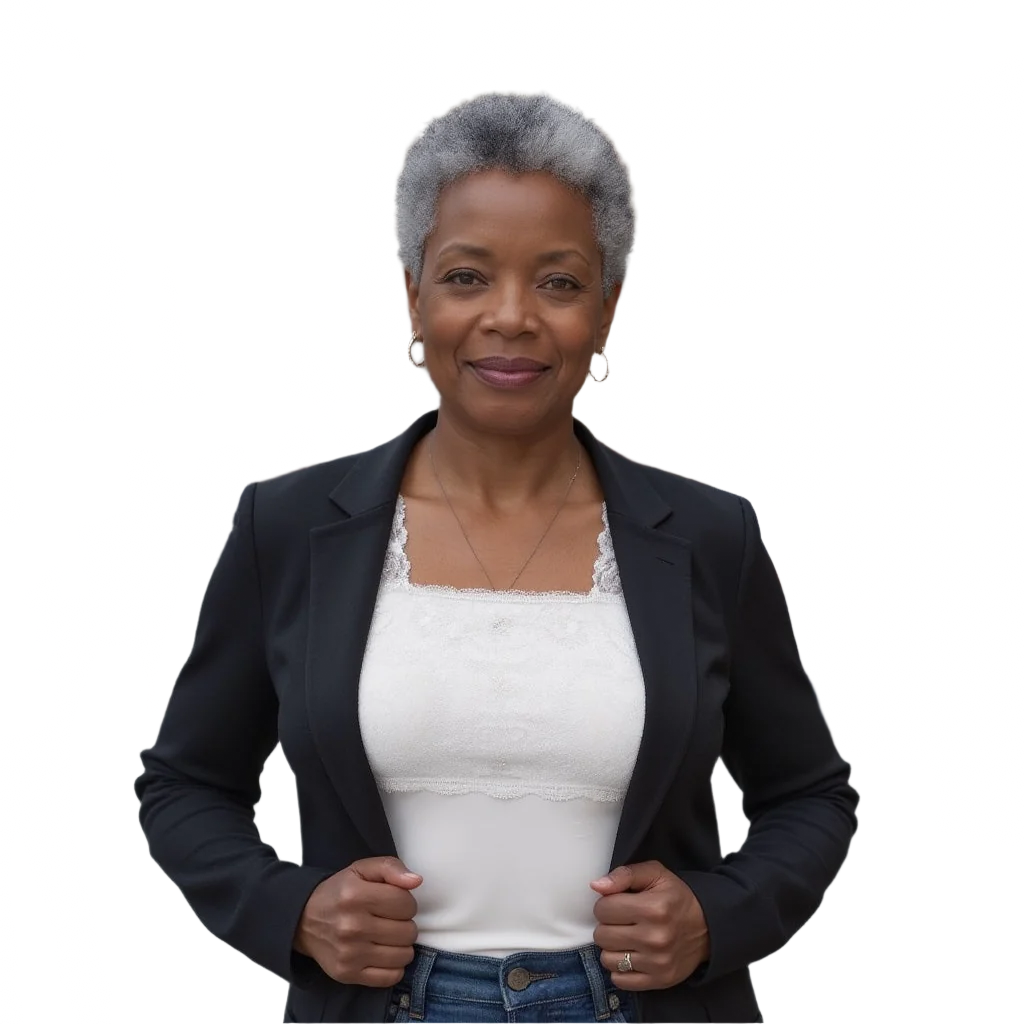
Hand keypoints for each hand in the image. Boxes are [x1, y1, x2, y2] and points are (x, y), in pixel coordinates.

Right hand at [293, 856, 421, 986]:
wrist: (303, 920)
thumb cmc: (340, 892)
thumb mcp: (361, 869)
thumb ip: (391, 867)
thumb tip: (416, 881)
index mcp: (356, 895)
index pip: (406, 903)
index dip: (407, 902)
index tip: (395, 902)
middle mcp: (351, 926)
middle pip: (408, 931)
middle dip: (405, 923)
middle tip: (390, 920)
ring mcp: (349, 954)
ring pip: (404, 955)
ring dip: (402, 945)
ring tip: (388, 936)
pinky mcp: (348, 974)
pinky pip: (391, 977)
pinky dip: (394, 966)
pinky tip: (383, 953)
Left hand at [590, 860, 709, 990]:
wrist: (708, 926)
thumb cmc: (675, 897)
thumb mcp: (654, 873)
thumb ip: (624, 875)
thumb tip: (596, 886)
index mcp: (652, 908)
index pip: (602, 909)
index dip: (606, 904)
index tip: (617, 904)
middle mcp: (655, 938)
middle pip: (602, 935)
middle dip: (607, 925)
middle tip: (622, 921)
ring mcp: (657, 963)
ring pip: (607, 959)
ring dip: (612, 948)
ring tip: (626, 938)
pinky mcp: (660, 980)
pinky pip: (620, 980)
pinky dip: (620, 969)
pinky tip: (631, 955)